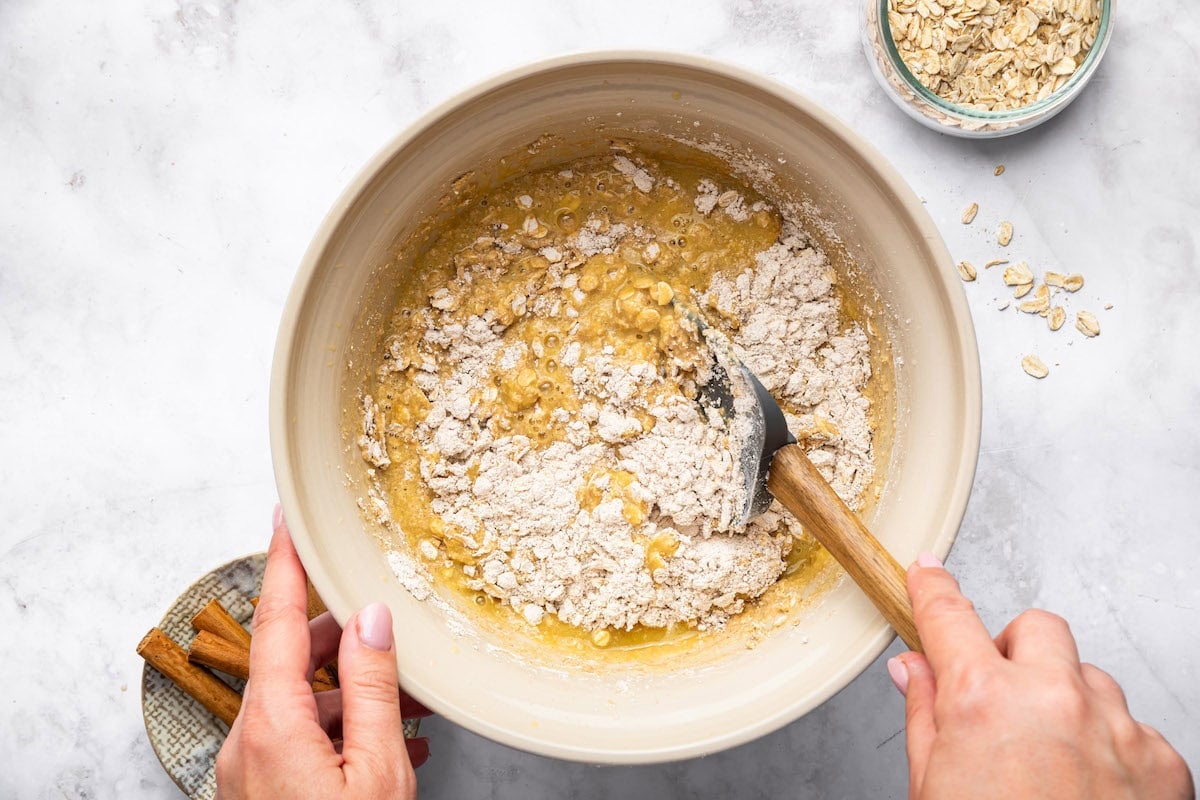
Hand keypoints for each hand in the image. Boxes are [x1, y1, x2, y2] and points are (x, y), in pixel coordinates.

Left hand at [216, 508, 430, 798]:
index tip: (285, 518)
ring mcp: (247, 771)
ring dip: (348, 694)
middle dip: (341, 639)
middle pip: (290, 660)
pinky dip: (337, 730)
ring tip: (406, 708)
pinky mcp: (258, 792)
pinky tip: (380, 743)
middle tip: (389, 631)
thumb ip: (373, 690)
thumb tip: (370, 620)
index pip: (275, 620)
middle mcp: (247, 743)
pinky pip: (295, 740)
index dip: (284, 563)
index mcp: (272, 726)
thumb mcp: (377, 770)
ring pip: (298, 703)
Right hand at [889, 554, 1193, 799]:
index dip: (933, 589)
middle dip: (1016, 649)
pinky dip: (1109, 748)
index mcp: (982, 700)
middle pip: (1037, 627)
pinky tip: (1088, 792)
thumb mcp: (931, 788)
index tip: (929, 573)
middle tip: (1000, 693)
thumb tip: (914, 673)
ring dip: (1066, 701)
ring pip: (1090, 678)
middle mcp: (1054, 699)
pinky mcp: (1164, 762)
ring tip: (1049, 762)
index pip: (949, 616)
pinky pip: (1133, 728)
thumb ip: (925, 718)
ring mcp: (1116, 727)